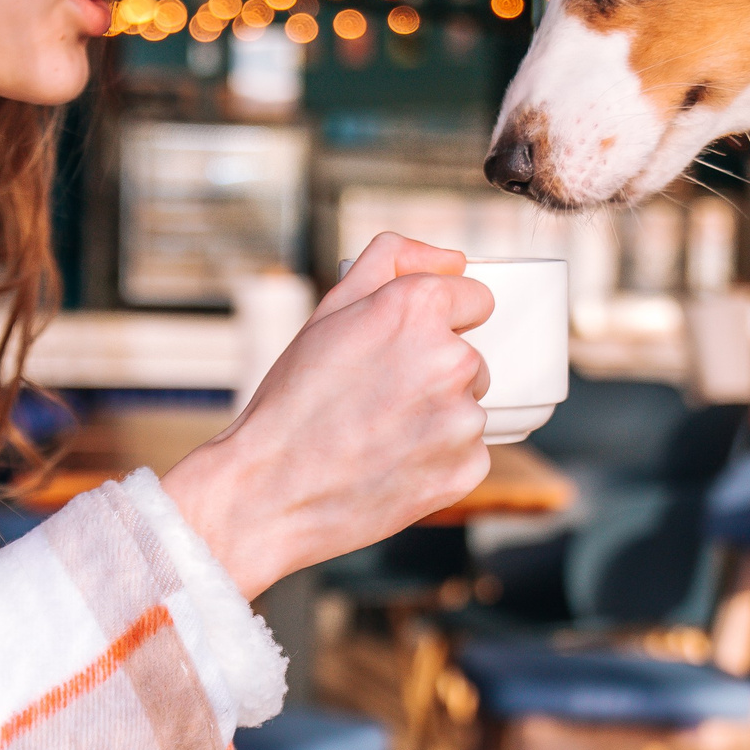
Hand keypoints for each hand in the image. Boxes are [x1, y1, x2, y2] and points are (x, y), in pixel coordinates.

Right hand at [164, 233, 492, 598]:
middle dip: (434, 374)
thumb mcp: (330, 309)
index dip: (440, 320)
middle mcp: (452, 359)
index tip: (407, 346)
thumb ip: (393, 259)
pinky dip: (439, 460)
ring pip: (468, 408)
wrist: (272, 490)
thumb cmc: (294, 401)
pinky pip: (468, 453)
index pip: (476, 299)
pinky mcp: (467, 468)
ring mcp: (464, 419)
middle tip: (377, 398)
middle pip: (471, 358)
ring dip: (437, 419)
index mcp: (419, 309)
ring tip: (379, 435)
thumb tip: (454, 259)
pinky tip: (392, 464)